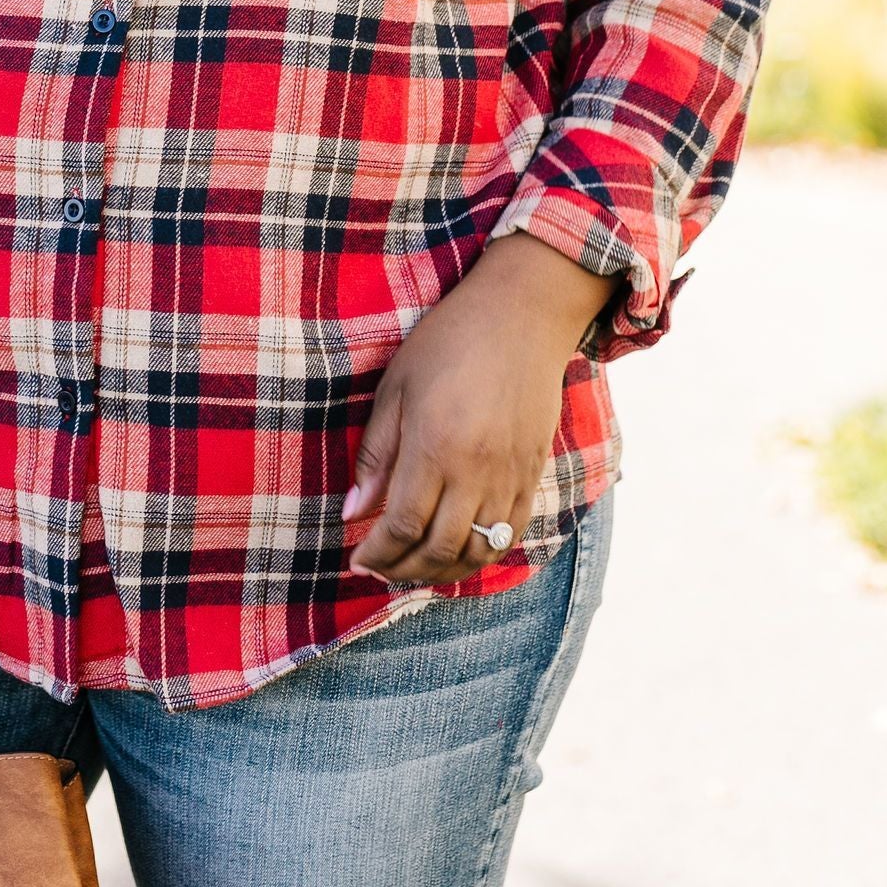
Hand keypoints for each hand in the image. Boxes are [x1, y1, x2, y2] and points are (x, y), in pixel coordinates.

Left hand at [343, 234, 612, 587]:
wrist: (522, 315)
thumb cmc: (449, 341)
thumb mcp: (396, 386)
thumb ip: (376, 453)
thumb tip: (353, 510)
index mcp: (435, 446)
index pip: (402, 525)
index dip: (378, 552)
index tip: (356, 558)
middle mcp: (476, 471)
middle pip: (440, 548)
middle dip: (403, 568)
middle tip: (379, 567)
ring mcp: (510, 476)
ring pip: (478, 551)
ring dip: (442, 571)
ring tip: (414, 565)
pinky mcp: (534, 474)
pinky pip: (511, 534)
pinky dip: (483, 554)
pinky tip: (458, 551)